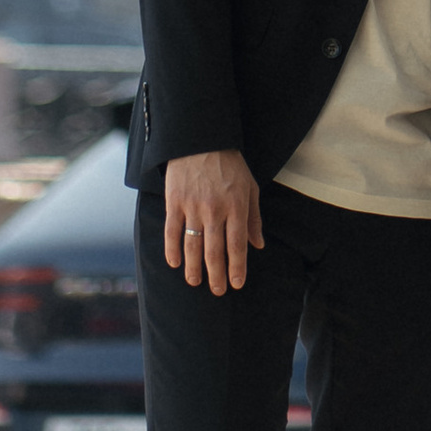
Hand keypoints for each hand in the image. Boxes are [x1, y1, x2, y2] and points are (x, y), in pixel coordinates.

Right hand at [163, 149, 262, 292]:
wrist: (202, 139)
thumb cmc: (230, 165)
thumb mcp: (250, 187)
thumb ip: (253, 217)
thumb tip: (258, 245)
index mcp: (236, 206)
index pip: (237, 245)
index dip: (237, 268)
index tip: (237, 284)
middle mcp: (215, 209)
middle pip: (214, 250)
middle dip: (216, 275)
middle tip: (218, 291)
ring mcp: (192, 206)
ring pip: (193, 245)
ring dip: (194, 268)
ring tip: (195, 282)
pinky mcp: (175, 202)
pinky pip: (172, 231)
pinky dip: (172, 249)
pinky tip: (175, 263)